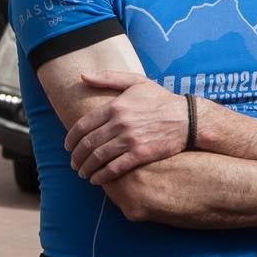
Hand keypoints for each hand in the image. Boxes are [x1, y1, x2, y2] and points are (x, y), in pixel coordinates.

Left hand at [65, 71, 187, 183]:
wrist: (188, 119)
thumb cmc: (161, 99)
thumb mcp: (135, 82)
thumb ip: (107, 78)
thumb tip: (82, 76)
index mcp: (115, 106)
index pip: (83, 125)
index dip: (71, 139)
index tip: (67, 147)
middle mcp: (120, 123)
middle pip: (88, 143)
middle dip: (76, 156)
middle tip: (73, 163)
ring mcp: (130, 139)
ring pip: (98, 157)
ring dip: (86, 167)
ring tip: (82, 173)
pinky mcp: (141, 154)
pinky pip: (115, 168)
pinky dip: (102, 175)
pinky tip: (96, 180)